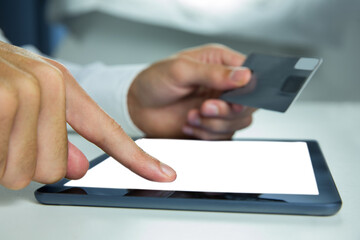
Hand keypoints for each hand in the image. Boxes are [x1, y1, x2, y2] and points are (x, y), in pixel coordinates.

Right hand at [0, 42, 175, 189]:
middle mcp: (48, 86)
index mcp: (61, 87)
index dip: (139, 159)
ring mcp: (23, 93)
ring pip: (24, 172)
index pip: (108, 132)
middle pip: (57, 169)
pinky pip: (2, 164)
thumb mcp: (29, 103)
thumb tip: (78, 169)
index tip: (164, 175)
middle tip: (8, 138)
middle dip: (28, 165)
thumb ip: (57, 136)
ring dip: (4, 161)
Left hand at [128, 44, 255, 139]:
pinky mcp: (212, 126)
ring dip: (213, 124)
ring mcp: (220, 107)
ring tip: (191, 115)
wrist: (138, 106)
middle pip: (249, 103)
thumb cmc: (155, 81)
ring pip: (238, 123)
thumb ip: (213, 73)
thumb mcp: (181, 70)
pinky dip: (206, 134)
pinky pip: (224, 136)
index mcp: (221, 63)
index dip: (248, 90)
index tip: (232, 98)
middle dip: (226, 111)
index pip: (251, 75)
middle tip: (204, 108)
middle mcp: (224, 86)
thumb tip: (244, 75)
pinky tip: (189, 124)